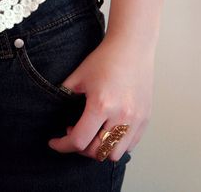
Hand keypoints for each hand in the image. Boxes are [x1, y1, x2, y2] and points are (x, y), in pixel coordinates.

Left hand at [48, 36, 154, 161]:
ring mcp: (136, 118)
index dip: (62, 145)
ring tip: (95, 133)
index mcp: (101, 105)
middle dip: (80, 148)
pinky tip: (110, 130)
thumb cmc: (106, 58)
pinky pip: (131, 144)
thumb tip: (57, 112)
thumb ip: (65, 96)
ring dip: (101, 149)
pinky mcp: (145, 117)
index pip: (78, 141)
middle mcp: (121, 115)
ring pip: (115, 153)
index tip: (55, 142)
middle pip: (97, 152)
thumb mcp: (78, 76)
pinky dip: (118, 143)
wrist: (131, 47)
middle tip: (75, 133)